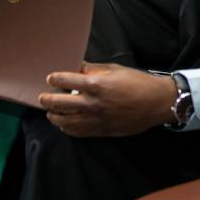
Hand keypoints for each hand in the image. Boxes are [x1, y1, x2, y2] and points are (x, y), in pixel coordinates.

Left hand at [39, 63, 177, 137]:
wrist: (156, 103)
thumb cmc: (138, 83)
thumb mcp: (115, 69)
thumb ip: (93, 69)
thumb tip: (78, 67)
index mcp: (96, 85)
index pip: (65, 81)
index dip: (54, 79)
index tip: (50, 78)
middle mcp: (92, 104)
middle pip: (58, 104)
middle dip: (47, 99)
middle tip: (43, 97)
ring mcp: (96, 120)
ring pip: (64, 122)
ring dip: (54, 116)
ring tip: (51, 111)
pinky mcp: (101, 131)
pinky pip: (77, 132)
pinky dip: (67, 128)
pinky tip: (64, 123)